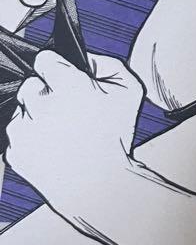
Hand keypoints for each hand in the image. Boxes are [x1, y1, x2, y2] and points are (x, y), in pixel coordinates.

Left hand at [6, 51, 142, 209]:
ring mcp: (24, 131)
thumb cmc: (116, 137)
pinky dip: (31, 139)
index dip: (55, 64)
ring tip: (61, 130)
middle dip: (44, 92)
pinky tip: (53, 145)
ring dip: (35, 116)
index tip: (61, 73)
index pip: (44, 59)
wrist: (100, 185)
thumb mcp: (130, 90)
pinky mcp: (15, 153)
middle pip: (29, 85)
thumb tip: (84, 59)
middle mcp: (41, 106)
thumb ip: (107, 64)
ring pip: (21, 112)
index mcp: (69, 86)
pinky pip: (17, 137)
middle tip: (66, 107)